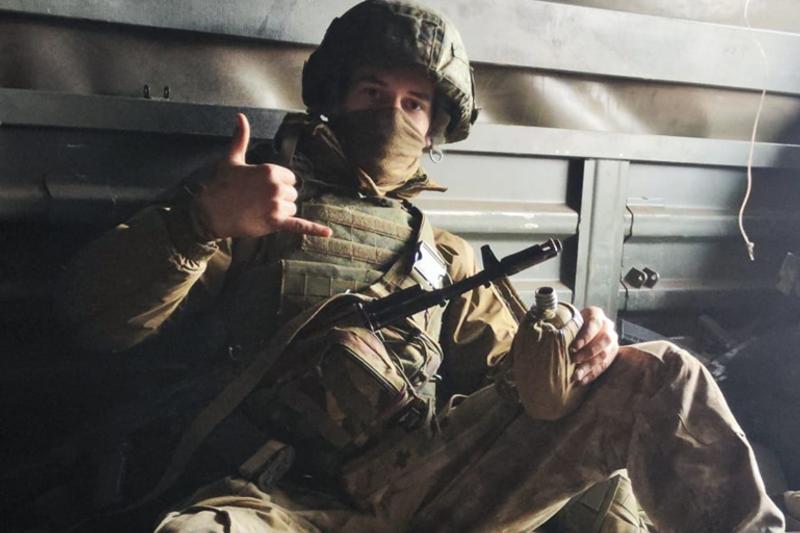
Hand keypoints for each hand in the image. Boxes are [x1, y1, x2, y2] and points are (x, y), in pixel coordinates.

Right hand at [191, 113, 332, 238]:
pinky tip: (328, 232)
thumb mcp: (232, 159)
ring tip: (259, 211)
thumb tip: (241, 116)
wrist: (209, 212)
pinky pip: (299, 225)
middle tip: (258, 200)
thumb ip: (241, 138)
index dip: (278, 184)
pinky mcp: (275, 223)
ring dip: (280, 212)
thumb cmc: (221, 185)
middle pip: (292, 194)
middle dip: (279, 198)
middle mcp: (276, 187)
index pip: (290, 179)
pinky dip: (314, 229)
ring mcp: (276, 205)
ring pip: (292, 208)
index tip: (261, 188)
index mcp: (270, 170)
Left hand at [570, 306, 618, 384]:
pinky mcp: (612, 354)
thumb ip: (565, 324)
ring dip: (589, 366)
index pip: (594, 324)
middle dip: (588, 353)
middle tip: (574, 360)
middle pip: (603, 341)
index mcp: (596, 314)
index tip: (574, 347)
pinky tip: (583, 380)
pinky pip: (604, 365)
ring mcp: (612, 341)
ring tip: (577, 375)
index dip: (585, 336)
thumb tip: (549, 331)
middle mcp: (608, 326)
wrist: (583, 327)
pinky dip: (592, 374)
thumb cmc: (572, 323)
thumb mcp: (569, 319)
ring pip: (604, 355)